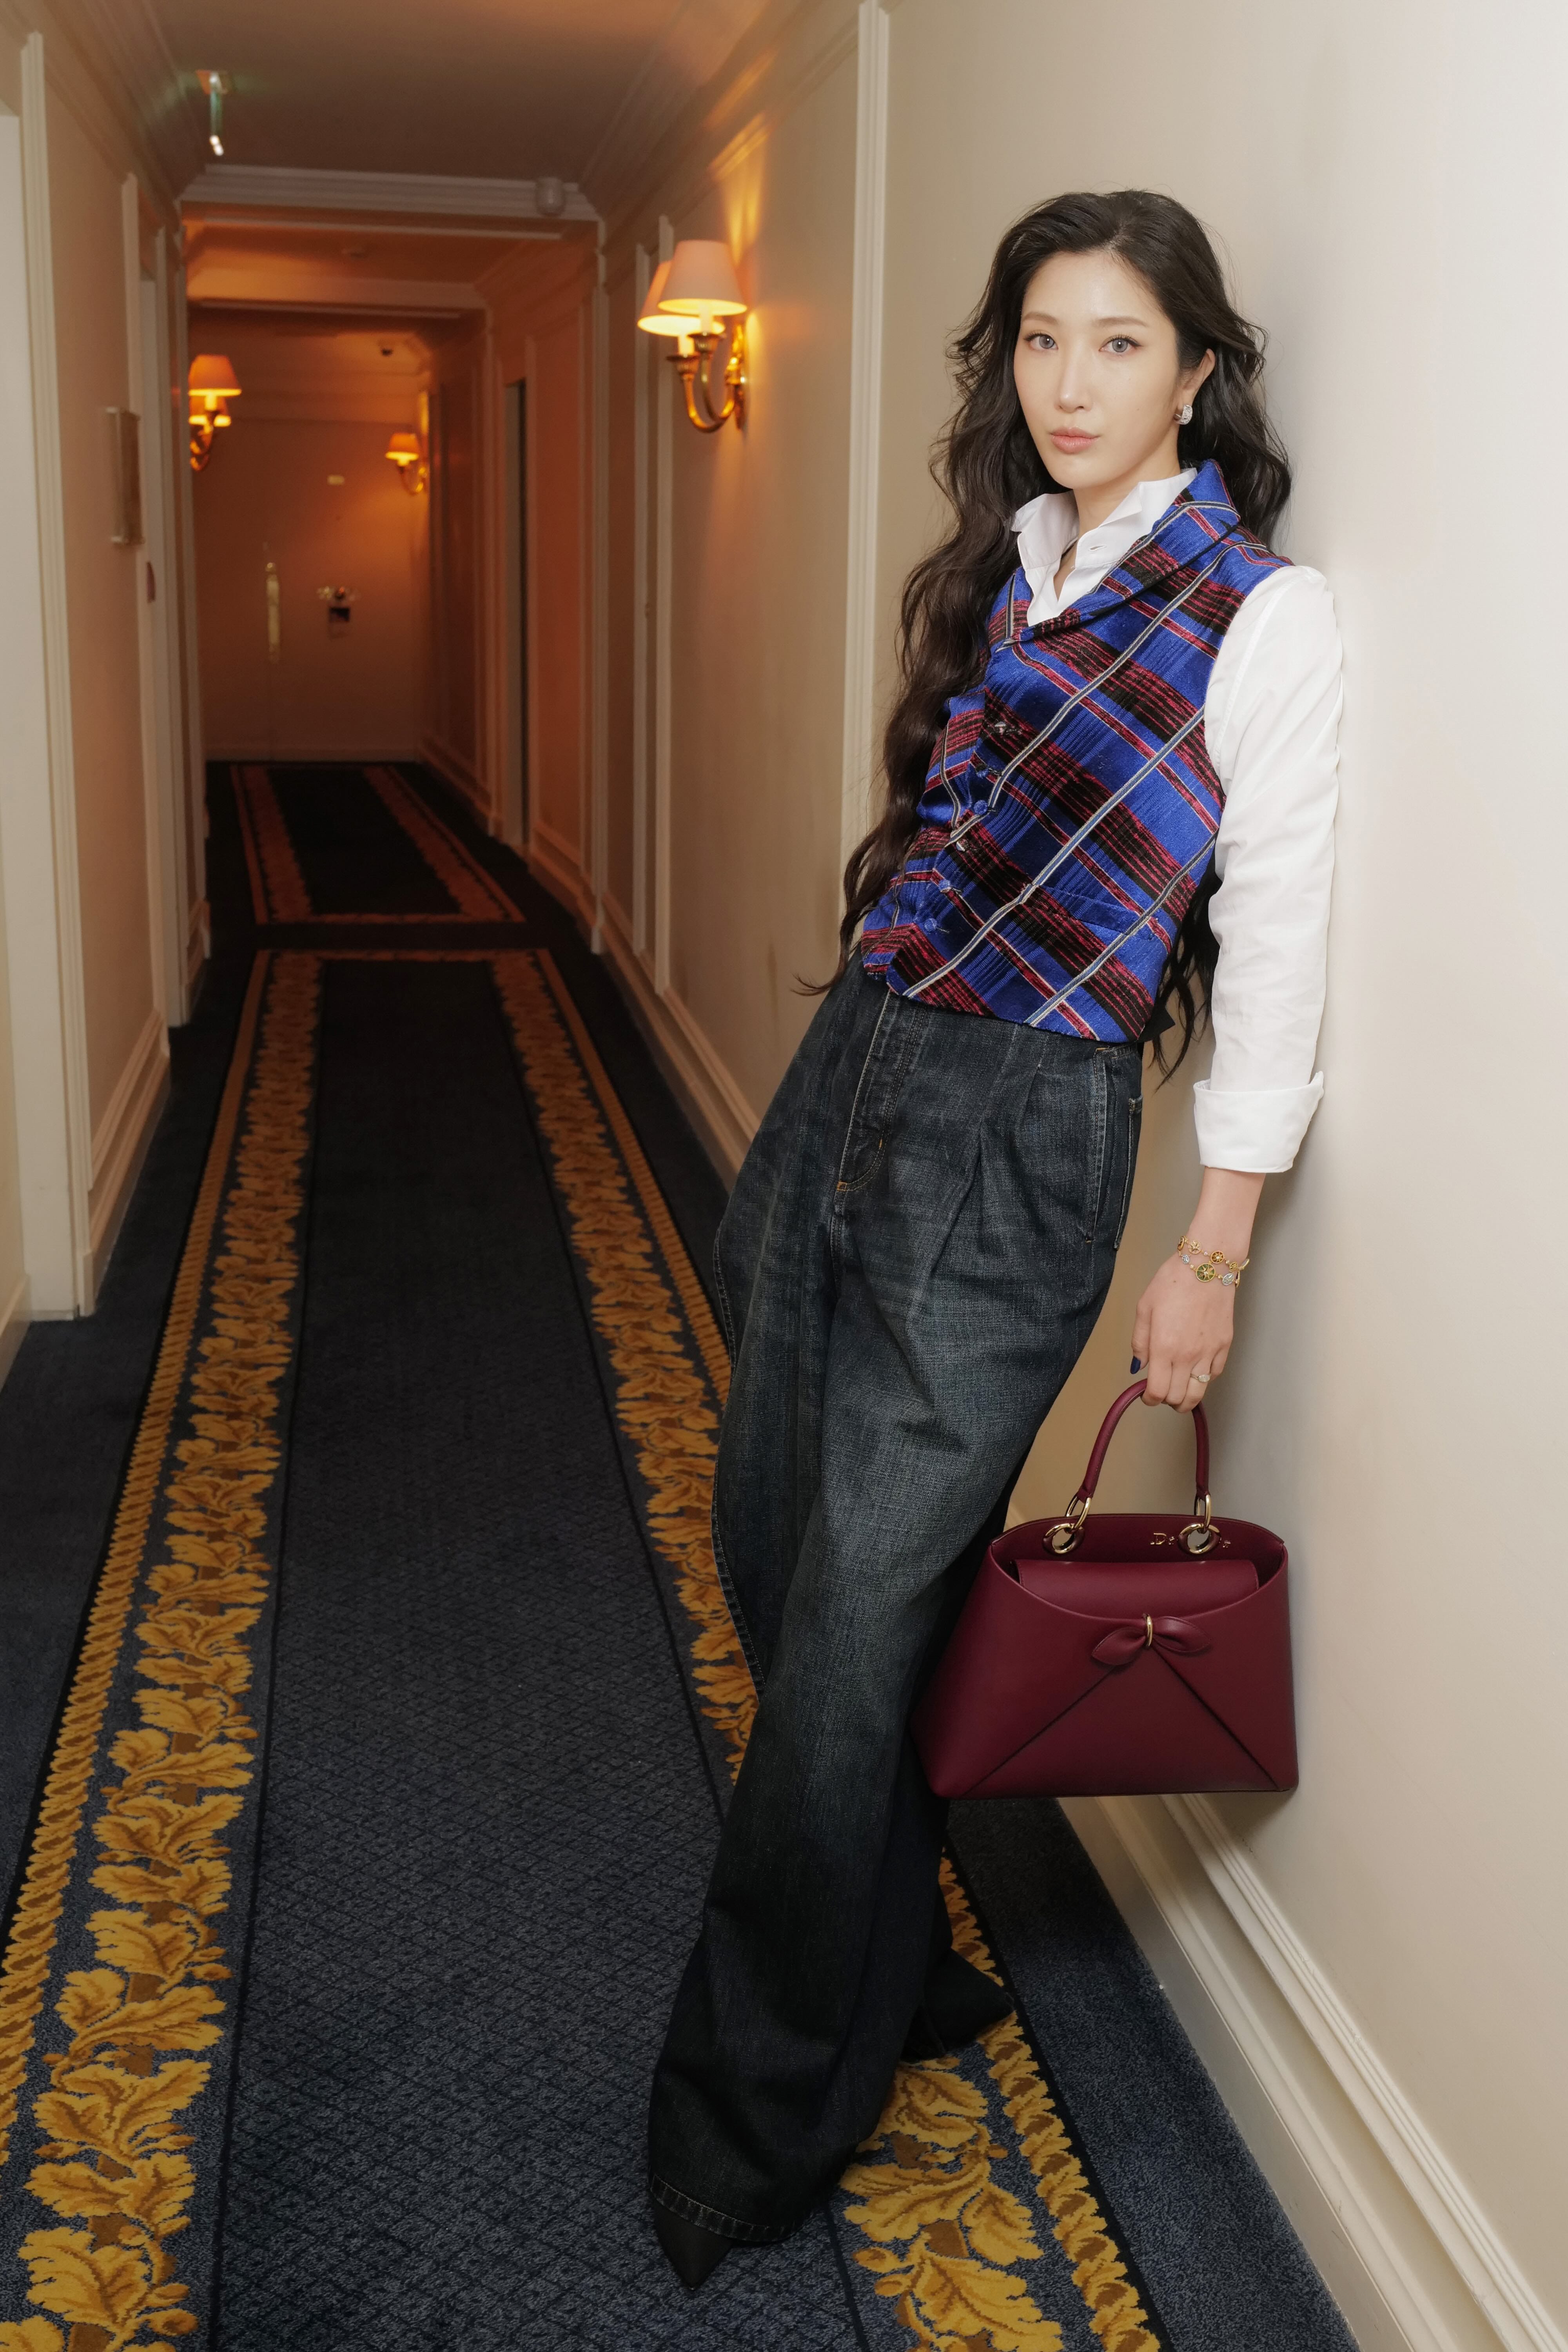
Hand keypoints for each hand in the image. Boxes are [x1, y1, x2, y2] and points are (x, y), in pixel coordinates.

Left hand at [1130, 1168, 1262, 1412]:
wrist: (1207, 1265)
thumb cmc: (1173, 1281)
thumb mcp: (1144, 1308)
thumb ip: (1140, 1341)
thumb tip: (1139, 1365)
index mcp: (1164, 1347)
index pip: (1157, 1391)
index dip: (1149, 1399)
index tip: (1146, 1395)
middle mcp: (1188, 1356)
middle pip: (1178, 1398)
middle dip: (1166, 1400)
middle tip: (1161, 1391)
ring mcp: (1209, 1353)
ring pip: (1199, 1392)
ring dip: (1186, 1397)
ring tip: (1178, 1389)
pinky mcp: (1224, 1346)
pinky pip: (1213, 1375)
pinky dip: (1203, 1379)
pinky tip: (1195, 1369)